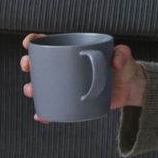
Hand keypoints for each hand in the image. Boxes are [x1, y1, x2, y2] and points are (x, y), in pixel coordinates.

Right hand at [20, 33, 148, 123]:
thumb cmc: (124, 66)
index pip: (50, 44)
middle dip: (28, 63)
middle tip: (28, 66)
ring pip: (43, 86)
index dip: (35, 41)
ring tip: (31, 90)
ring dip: (32, 88)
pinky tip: (40, 115)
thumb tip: (115, 61)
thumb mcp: (124, 56)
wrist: (130, 88)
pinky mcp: (72, 102)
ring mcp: (68, 85)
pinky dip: (45, 112)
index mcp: (74, 52)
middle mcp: (66, 68)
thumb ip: (122, 54)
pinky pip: (54, 107)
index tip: (28, 43)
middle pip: (40, 64)